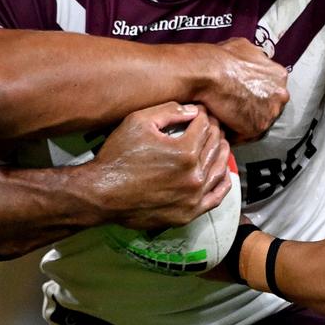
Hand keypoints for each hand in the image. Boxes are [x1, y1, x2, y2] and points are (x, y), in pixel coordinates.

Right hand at [94, 102, 231, 230]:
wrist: (101, 194)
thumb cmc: (117, 158)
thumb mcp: (138, 122)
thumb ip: (169, 111)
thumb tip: (192, 110)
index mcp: (185, 152)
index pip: (205, 126)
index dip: (204, 115)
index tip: (200, 112)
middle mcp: (194, 176)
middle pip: (214, 146)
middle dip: (214, 130)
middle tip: (210, 124)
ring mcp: (192, 197)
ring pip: (219, 170)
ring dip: (221, 152)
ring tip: (219, 143)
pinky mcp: (187, 213)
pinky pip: (216, 197)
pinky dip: (223, 183)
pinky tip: (224, 173)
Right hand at [196, 38, 288, 143]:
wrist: (209, 72)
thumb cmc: (221, 59)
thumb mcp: (243, 47)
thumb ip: (254, 57)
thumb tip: (252, 59)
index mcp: (279, 75)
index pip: (270, 90)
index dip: (255, 93)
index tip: (242, 95)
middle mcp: (280, 94)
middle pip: (268, 107)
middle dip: (253, 108)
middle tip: (233, 108)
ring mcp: (271, 113)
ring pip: (257, 121)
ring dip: (243, 122)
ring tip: (224, 118)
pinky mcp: (257, 127)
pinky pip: (245, 135)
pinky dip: (233, 132)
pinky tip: (221, 125)